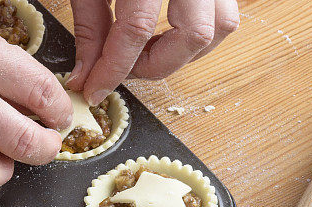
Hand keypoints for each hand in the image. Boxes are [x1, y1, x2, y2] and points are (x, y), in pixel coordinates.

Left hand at [66, 0, 239, 104]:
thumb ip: (89, 24)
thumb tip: (86, 72)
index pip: (136, 30)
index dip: (113, 69)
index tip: (94, 89)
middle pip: (193, 35)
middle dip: (155, 65)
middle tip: (123, 69)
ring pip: (221, 27)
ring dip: (183, 53)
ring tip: (145, 52)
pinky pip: (226, 12)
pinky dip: (198, 34)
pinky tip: (166, 35)